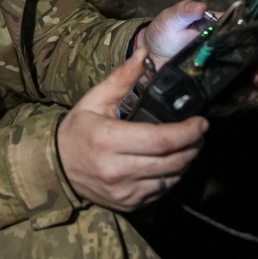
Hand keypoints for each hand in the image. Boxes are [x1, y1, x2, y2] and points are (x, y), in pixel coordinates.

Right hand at [56, 49, 206, 210]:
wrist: (57, 166)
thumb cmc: (78, 129)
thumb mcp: (95, 100)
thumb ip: (122, 78)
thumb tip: (145, 54)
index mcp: (108, 140)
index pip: (160, 140)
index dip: (187, 132)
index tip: (201, 122)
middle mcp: (117, 169)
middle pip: (172, 161)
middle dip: (193, 146)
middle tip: (199, 133)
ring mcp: (124, 191)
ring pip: (171, 179)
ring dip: (186, 161)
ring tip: (188, 146)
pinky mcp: (129, 204)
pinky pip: (161, 191)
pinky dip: (172, 176)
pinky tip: (170, 162)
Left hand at [137, 0, 257, 103]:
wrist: (149, 56)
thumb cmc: (163, 32)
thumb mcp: (171, 18)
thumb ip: (184, 10)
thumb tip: (201, 6)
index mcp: (224, 31)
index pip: (253, 33)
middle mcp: (229, 50)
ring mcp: (224, 69)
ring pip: (250, 77)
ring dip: (255, 85)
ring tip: (248, 91)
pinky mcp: (216, 85)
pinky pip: (234, 93)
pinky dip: (241, 97)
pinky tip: (237, 100)